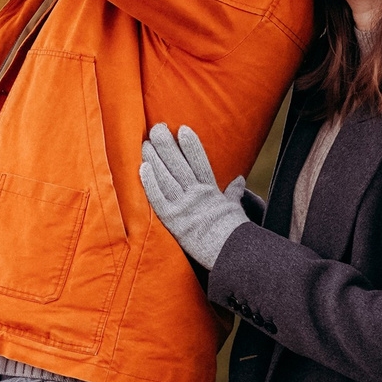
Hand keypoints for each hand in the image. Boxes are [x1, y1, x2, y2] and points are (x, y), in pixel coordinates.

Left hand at [139, 124, 249, 268]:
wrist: (231, 254)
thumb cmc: (235, 234)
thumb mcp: (236, 209)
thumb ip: (234, 193)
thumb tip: (239, 180)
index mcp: (211, 192)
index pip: (199, 163)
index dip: (191, 146)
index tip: (183, 129)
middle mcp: (196, 195)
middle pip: (179, 165)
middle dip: (167, 145)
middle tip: (157, 127)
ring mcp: (184, 207)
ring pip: (166, 178)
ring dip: (155, 159)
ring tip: (145, 143)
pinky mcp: (173, 221)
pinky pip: (158, 199)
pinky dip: (150, 183)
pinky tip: (142, 168)